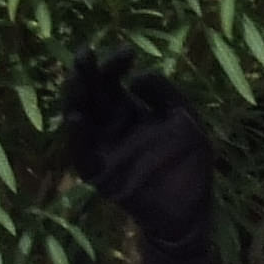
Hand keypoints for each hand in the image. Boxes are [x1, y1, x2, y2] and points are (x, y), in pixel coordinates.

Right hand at [64, 49, 214, 250]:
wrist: (190, 211)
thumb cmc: (190, 165)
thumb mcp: (186, 120)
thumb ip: (165, 93)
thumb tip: (136, 77)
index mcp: (129, 110)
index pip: (113, 80)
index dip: (115, 63)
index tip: (127, 53)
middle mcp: (111, 126)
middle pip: (90, 93)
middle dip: (85, 73)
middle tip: (86, 54)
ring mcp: (102, 149)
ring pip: (77, 117)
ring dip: (74, 99)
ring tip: (78, 82)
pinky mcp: (99, 174)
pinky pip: (80, 154)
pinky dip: (77, 138)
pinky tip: (78, 119)